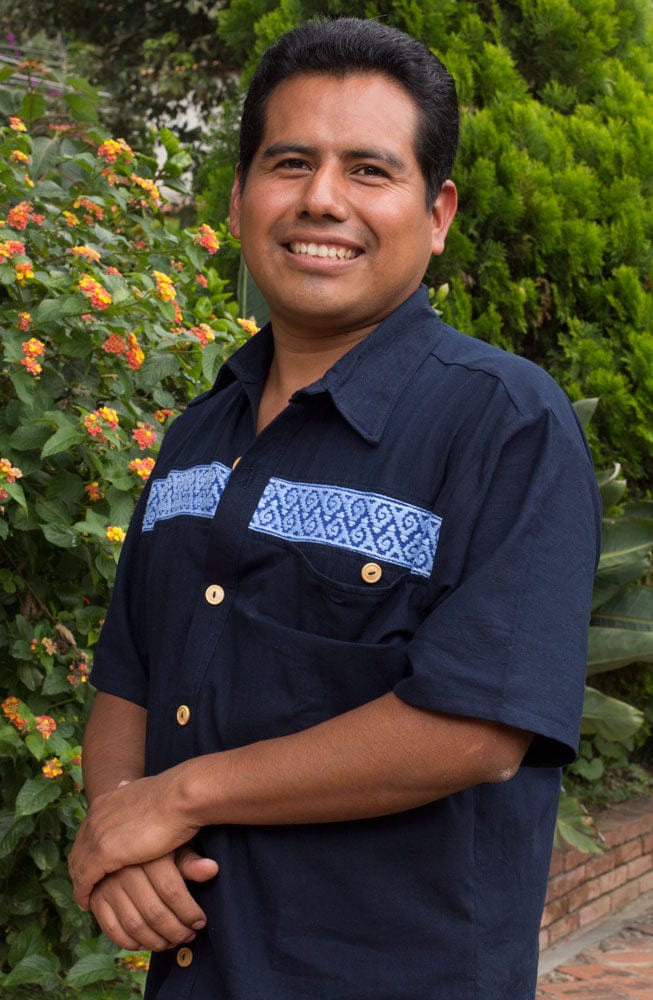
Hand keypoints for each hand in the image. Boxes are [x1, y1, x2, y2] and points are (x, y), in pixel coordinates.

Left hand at [69, 769, 198, 909]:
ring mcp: (97, 833)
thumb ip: (134, 798)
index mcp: (105, 802)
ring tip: (86, 898)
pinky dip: (83, 892)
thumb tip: (126, 785)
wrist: (181, 797)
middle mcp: (95, 816)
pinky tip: (88, 903)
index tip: (92, 864)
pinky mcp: (104, 851)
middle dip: (80, 867)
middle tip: (85, 886)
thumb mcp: (147, 795)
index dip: (88, 849)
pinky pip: (85, 878)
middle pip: (79, 848)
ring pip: (78, 864)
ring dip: (80, 882)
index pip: (88, 831)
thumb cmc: (175, 796)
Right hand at [90, 846, 218, 951]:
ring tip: (171, 942)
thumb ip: (190, 861)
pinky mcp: (96, 898)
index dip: (189, 911)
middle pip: (154, 912)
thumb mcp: (174, 846)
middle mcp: (124, 870)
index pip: (172, 891)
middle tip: (188, 936)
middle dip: (175, 931)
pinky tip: (146, 943)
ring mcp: (107, 885)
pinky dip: (130, 942)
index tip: (200, 921)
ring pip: (134, 925)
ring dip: (155, 941)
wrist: (124, 830)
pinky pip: (112, 929)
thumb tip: (212, 870)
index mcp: (147, 855)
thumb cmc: (157, 841)